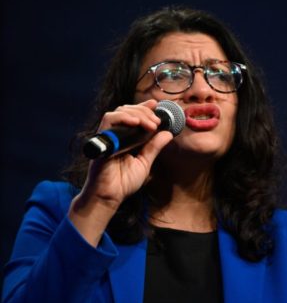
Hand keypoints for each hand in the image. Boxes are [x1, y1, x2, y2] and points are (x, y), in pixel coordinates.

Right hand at [69, 99, 173, 245]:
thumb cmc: (124, 182)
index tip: (157, 105)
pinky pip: (109, 121)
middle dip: (145, 112)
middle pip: (128, 110)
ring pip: (119, 111)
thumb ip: (154, 147)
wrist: (109, 197)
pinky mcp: (102, 140)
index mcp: (126, 138)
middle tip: (157, 121)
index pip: (134, 115)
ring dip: (137, 113)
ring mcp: (109, 136)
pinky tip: (135, 122)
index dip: (144, 107)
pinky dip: (123, 118)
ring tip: (150, 124)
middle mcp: (117, 134)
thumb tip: (168, 133)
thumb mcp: (145, 162)